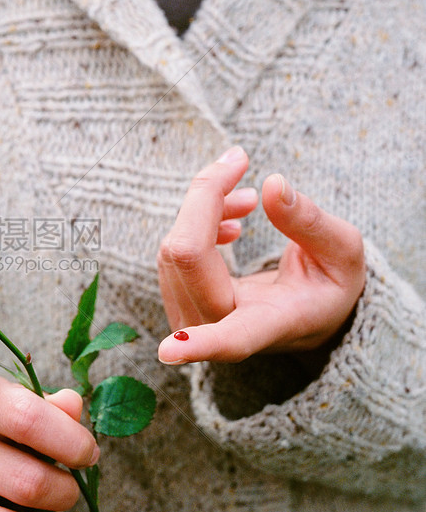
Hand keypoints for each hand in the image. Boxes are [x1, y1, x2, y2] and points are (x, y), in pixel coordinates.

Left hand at [156, 146, 364, 363]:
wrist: (308, 311)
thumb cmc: (327, 286)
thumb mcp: (343, 254)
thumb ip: (311, 222)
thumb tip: (272, 186)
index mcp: (267, 325)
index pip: (230, 338)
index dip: (199, 343)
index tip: (168, 351)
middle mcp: (220, 325)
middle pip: (185, 254)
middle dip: (206, 196)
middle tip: (239, 160)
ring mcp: (191, 316)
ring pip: (173, 247)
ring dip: (205, 206)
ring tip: (248, 199)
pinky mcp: (177, 299)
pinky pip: (172, 250)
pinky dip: (198, 220)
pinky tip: (231, 219)